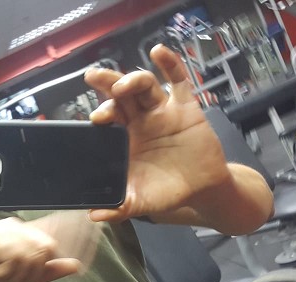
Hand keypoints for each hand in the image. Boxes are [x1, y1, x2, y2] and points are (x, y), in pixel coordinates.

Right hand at [0, 218, 80, 281]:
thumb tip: (76, 265)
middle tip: (11, 279)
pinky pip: (17, 258)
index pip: (53, 229)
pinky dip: (8, 274)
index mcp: (21, 232)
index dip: (69, 236)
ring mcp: (1, 230)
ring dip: (19, 276)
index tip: (83, 234)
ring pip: (34, 254)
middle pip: (47, 246)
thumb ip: (48, 272)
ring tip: (0, 277)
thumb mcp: (25, 280)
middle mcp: (12, 226)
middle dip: (34, 272)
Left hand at [84, 44, 231, 222]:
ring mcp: (164, 111)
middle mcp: (142, 119)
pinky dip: (170, 64)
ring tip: (124, 84)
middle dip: (108, 84)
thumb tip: (94, 215)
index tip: (96, 119)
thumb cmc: (167, 191)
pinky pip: (179, 81)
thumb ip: (118, 207)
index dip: (102, 113)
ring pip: (145, 86)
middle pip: (122, 94)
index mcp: (126, 137)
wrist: (201, 191)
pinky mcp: (186, 108)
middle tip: (94, 77)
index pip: (110, 117)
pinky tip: (159, 52)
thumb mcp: (141, 202)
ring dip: (133, 79)